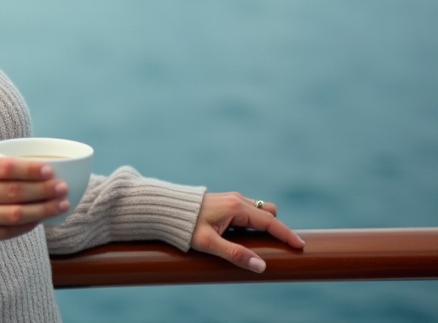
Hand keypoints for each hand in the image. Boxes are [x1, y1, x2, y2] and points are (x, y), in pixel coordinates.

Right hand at [0, 157, 68, 246]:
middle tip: (62, 187)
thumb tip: (29, 167)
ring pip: (16, 214)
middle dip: (44, 190)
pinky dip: (27, 226)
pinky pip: (8, 232)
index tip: (50, 170)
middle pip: (16, 192)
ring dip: (43, 210)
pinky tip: (40, 220)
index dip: (31, 169)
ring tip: (61, 204)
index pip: (6, 168)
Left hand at [191, 192, 305, 271]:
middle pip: (268, 213)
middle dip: (278, 229)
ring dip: (265, 224)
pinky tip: (248, 235)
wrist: (165, 208)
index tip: (301, 246)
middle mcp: (236, 200)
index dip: (286, 234)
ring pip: (259, 210)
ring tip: (265, 244)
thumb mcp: (208, 243)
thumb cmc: (185, 226)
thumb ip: (235, 254)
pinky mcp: (225, 202)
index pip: (270, 222)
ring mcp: (231, 199)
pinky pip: (249, 210)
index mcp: (236, 208)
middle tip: (283, 248)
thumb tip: (261, 266)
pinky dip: (254, 221)